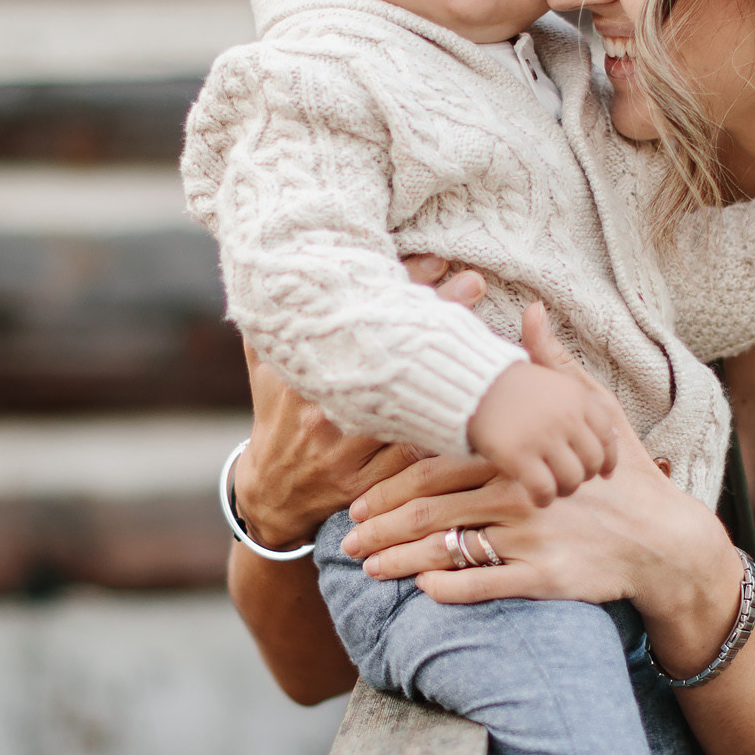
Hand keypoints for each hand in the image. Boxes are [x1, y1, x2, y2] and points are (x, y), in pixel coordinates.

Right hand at [234, 254, 486, 546]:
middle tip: (473, 284)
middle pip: (388, 356)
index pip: (354, 320)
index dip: (398, 286)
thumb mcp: (265, 371)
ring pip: (410, 405)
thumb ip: (273, 324)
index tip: (437, 260)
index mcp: (301, 375)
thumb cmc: (277, 418)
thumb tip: (275, 270)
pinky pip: (418, 455)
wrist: (274, 494)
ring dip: (451, 374)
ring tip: (489, 340)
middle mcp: (325, 409)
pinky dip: (448, 432)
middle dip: (433, 316)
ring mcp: (350, 449)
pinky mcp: (372, 482)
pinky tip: (481, 409)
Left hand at [346, 304, 733, 611]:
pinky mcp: (543, 578)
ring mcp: (528, 539)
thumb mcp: (593, 412)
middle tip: (344, 536)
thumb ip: (552, 366)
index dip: (390, 482)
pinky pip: (486, 583)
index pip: (435, 469)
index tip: (356, 495)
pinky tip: (423, 589)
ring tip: (364, 568)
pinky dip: (450, 586)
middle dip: (381, 524)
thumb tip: (533, 311)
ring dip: (400, 560)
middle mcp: (515, 496)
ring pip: (448, 549)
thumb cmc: (625, 476)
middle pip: (430, 509)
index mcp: (515, 458)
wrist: (663, 539)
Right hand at [465, 306, 623, 503]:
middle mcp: (567, 417)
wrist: (467, 383)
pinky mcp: (519, 456)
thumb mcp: (550, 373)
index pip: (607, 438)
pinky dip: (543, 498)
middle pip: (591, 463)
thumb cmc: (510, 381)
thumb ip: (581, 398)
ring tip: (551, 487)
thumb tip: (612, 423)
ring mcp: (543, 437)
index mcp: (578, 397)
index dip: (607, 460)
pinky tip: (536, 496)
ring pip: (571, 480)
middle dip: (582, 476)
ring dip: (563, 490)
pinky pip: (544, 490)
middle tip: (568, 479)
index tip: (603, 472)